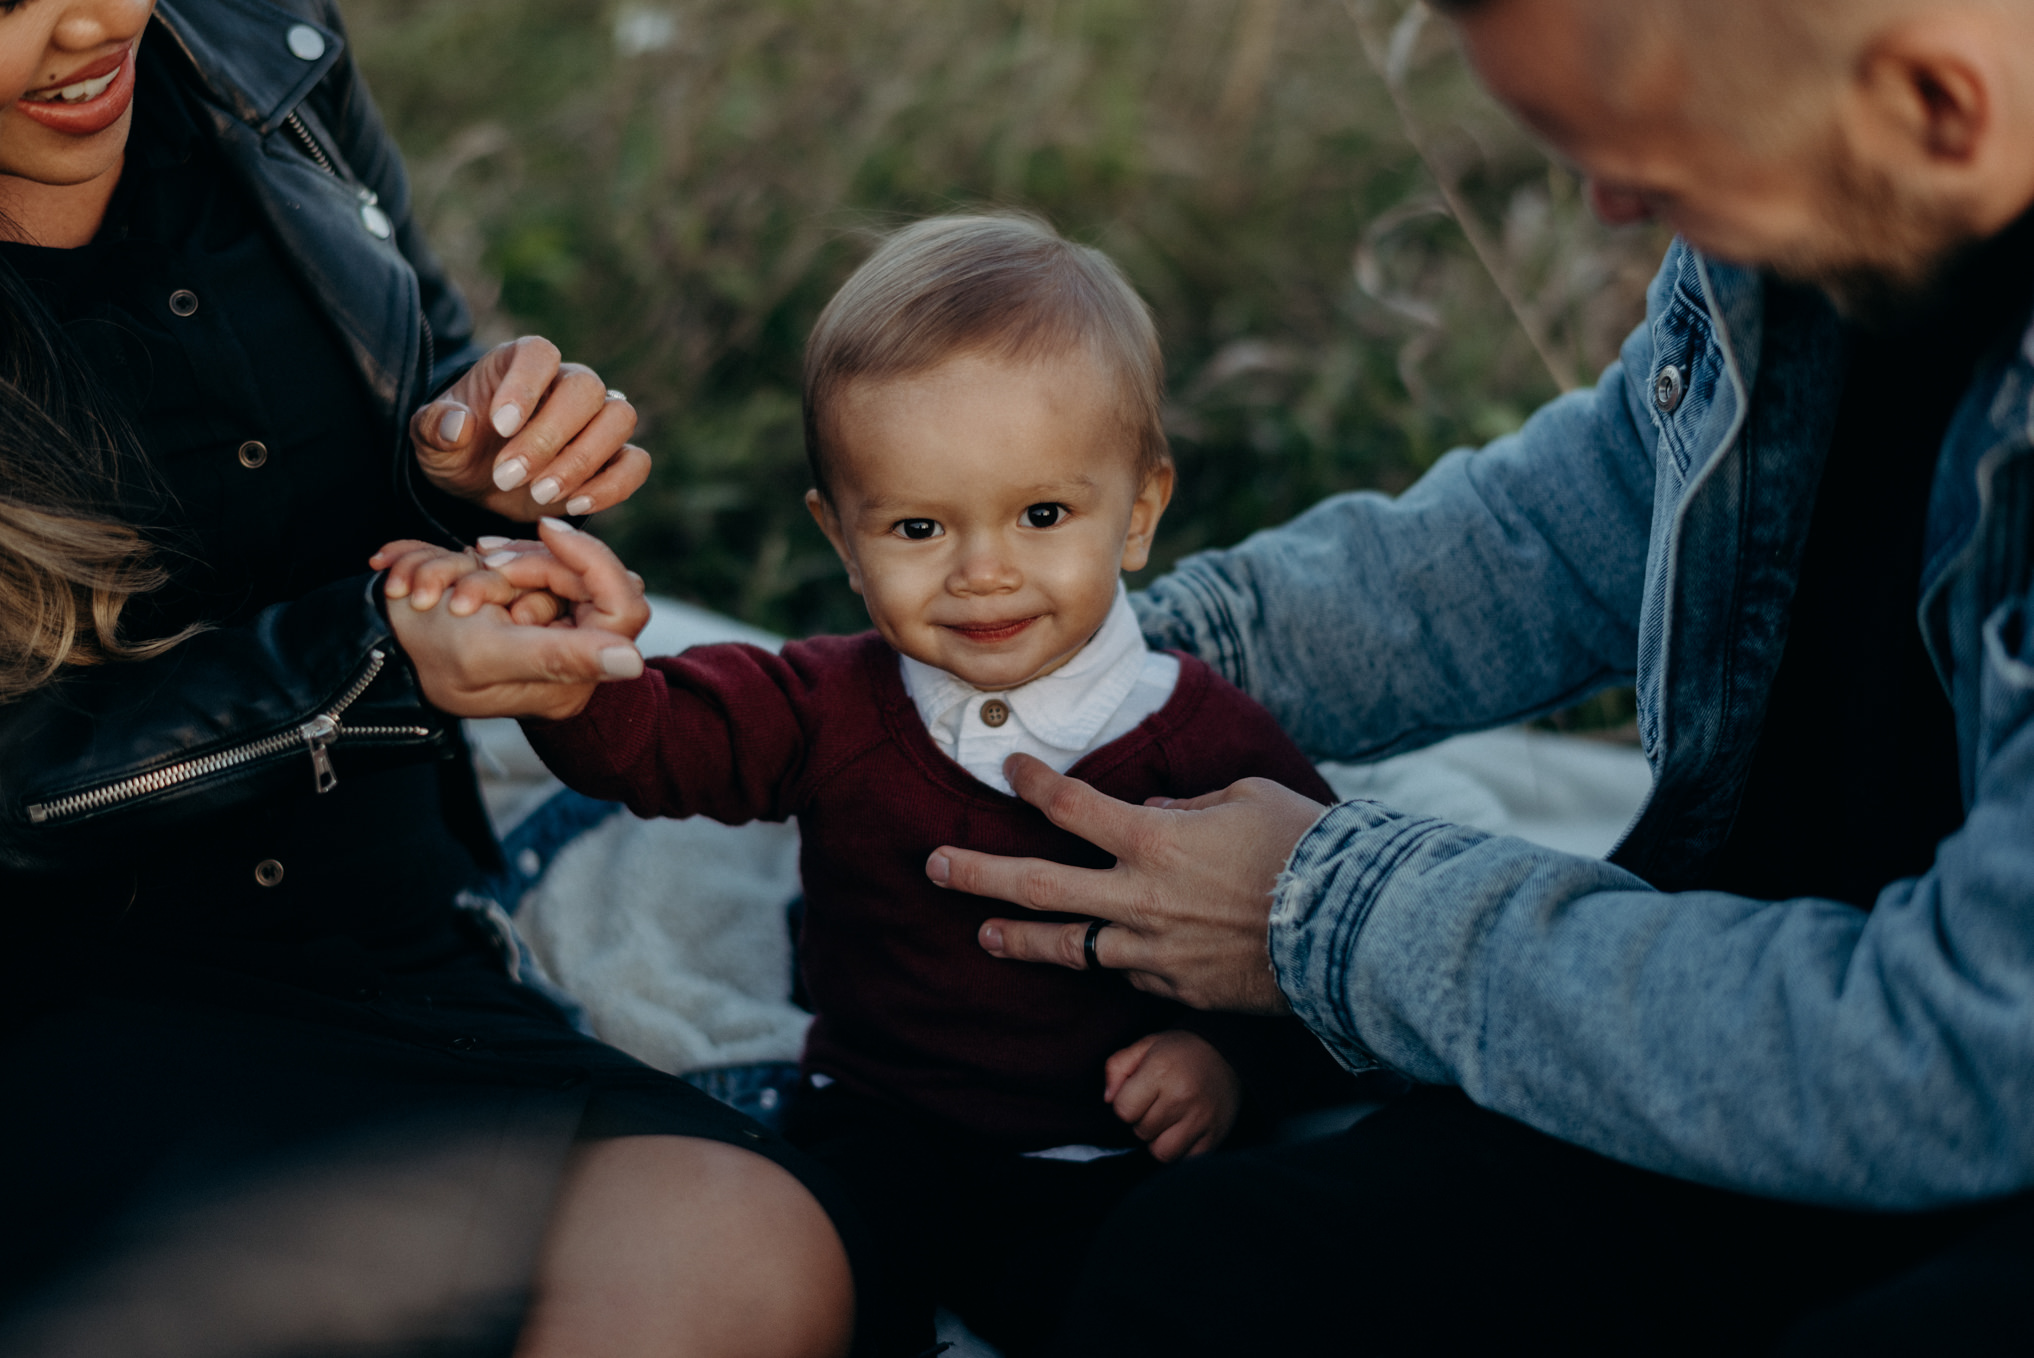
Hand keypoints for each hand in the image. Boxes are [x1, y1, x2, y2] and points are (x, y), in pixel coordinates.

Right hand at [380, 520, 652, 720]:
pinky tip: (459, 570)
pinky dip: (497, 559)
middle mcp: (572, 657)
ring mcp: (552, 630)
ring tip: (460, 574)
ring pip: (560, 568)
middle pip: (591, 581)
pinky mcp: (528, 605)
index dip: (593, 561)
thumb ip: (563, 655)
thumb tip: (633, 663)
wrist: (376, 644)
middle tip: (486, 560)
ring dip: (508, 560)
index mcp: (575, 680)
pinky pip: (532, 565)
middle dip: (537, 561)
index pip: (623, 607)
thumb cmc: (427, 655)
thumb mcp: (492, 652)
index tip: (547, 528)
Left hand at [410, 336, 649, 519]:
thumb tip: (459, 425)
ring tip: (539, 496)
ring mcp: (597, 419)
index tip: (499, 426)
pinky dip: (613, 486)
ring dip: (583, 461)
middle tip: (507, 477)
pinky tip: (574, 505)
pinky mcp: (614, 458)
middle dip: (548, 438)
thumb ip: (435, 427)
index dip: (525, 385)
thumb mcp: (429, 440)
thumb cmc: (458, 450)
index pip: (539, 353)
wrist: (481, 484)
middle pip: (586, 388)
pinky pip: (636, 462)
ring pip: (620, 418)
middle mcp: (567, 383)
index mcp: (522, 363)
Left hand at [931, 754, 1329, 1012]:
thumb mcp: (1246, 799)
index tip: (1009, 768)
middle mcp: (1140, 898)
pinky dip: (1116, 959)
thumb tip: (1152, 815)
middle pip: (1040, 887)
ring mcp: (1153, 951)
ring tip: (986, 937)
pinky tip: (1109, 954)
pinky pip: (1130, 971)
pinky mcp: (1174, 989)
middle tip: (933, 868)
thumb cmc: (1306, 849)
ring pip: (1070, 947)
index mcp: (1155, 840)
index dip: (1034, 783)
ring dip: (1021, 940)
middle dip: (979, 876)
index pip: (1072, 807)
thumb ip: (1187, 808)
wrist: (1349, 930)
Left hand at [1104, 1030, 1240, 1161]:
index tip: (1138, 1095)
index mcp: (1160, 1072)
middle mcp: (1181, 1096)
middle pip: (1141, 1131)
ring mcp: (1200, 1119)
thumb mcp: (1145, 1046)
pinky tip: (1183, 1131)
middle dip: (1143, 1121)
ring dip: (1159, 1141)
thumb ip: (1117, 1067)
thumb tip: (1108, 1099)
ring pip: (1162, 1152)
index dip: (1125, 1104)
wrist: (1229, 1052)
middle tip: (1157, 1104)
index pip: (1123, 1110)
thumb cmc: (1181, 1051)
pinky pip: (1185, 1160)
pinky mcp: (1215, 1136)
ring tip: (1167, 1122)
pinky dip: (1180, 1151)